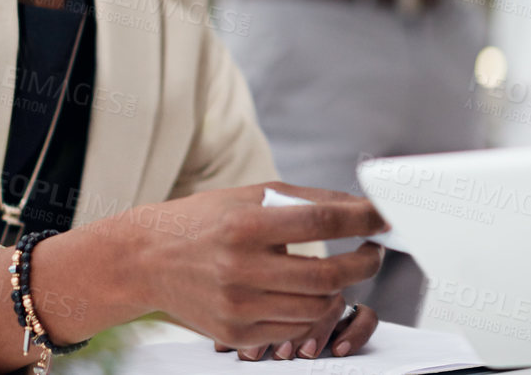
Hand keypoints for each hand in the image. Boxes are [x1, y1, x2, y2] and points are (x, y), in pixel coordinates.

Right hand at [128, 182, 386, 360]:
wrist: (147, 260)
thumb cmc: (205, 221)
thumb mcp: (250, 196)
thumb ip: (306, 201)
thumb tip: (358, 205)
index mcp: (245, 226)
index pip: (321, 223)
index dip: (362, 220)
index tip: (384, 218)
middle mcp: (240, 269)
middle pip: (326, 275)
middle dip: (364, 262)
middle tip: (374, 251)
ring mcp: (237, 307)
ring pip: (316, 306)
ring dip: (340, 288)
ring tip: (341, 270)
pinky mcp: (235, 334)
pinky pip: (294, 326)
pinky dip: (311, 309)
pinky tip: (307, 291)